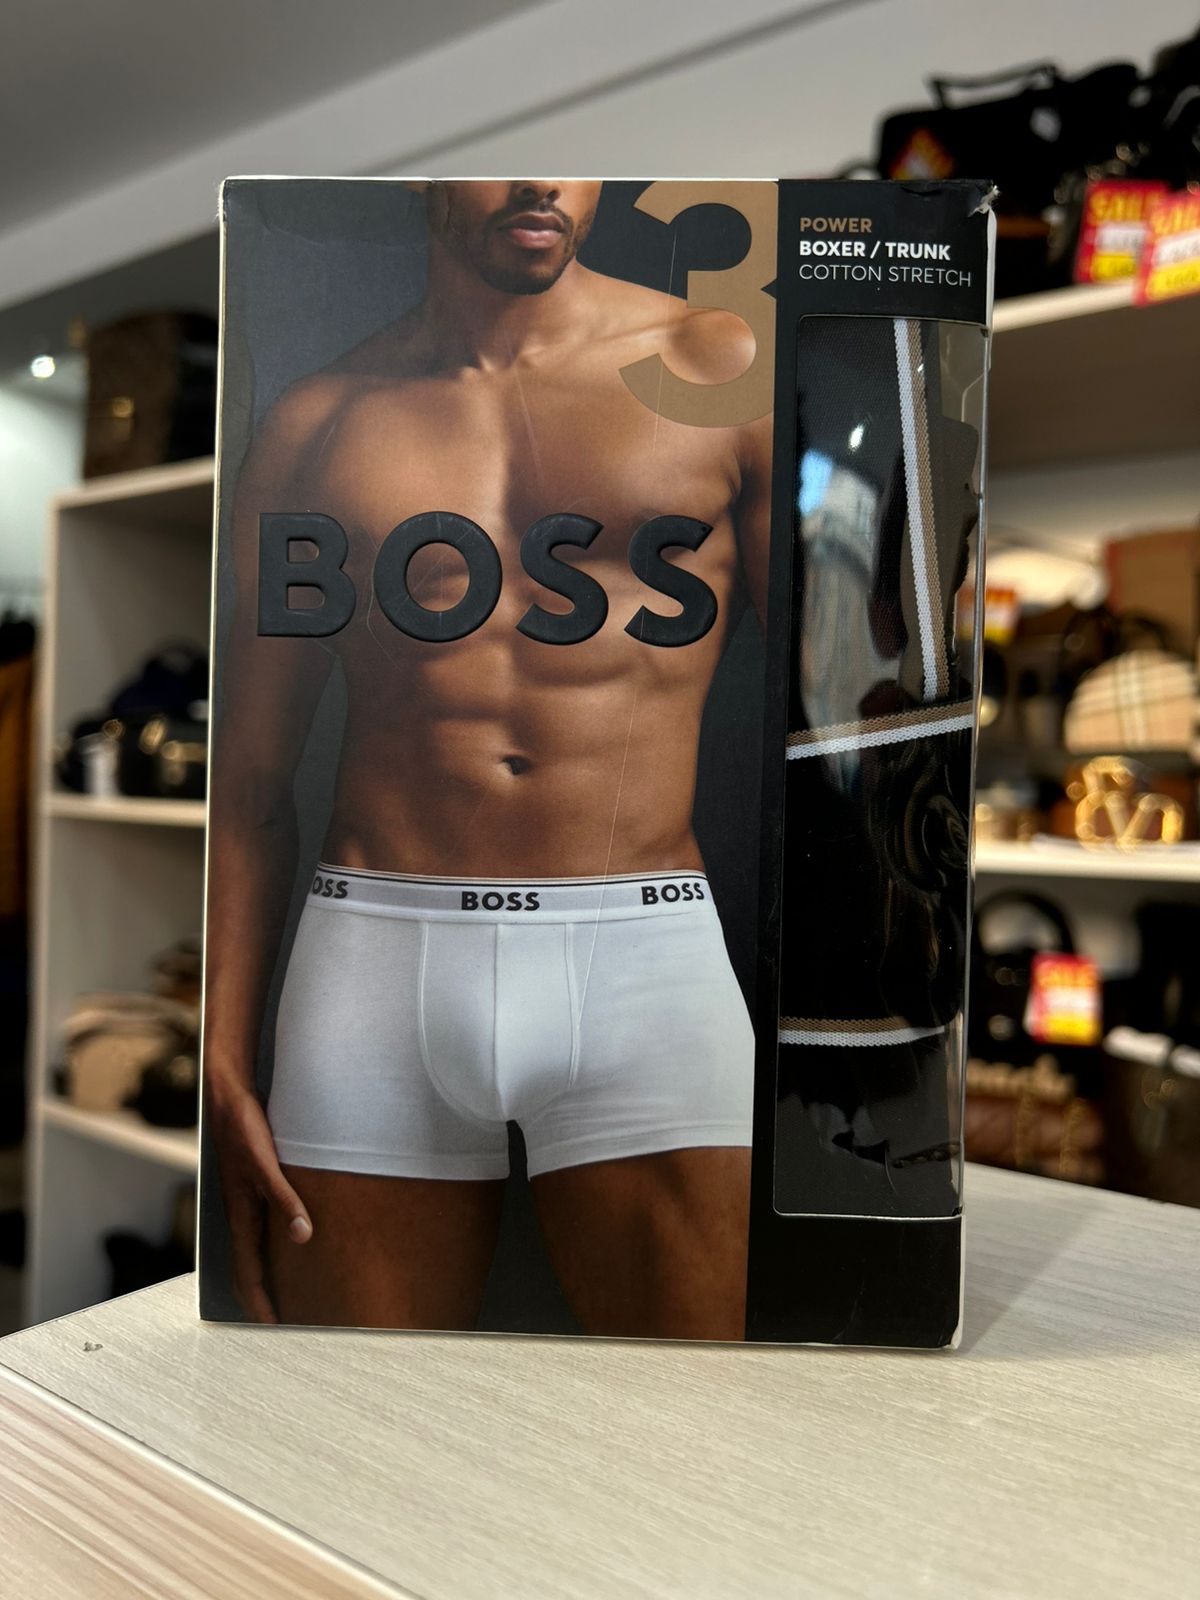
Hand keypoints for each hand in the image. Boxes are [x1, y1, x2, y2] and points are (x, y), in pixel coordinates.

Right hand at [205, 1071, 311, 1323]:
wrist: (229, 1095)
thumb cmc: (244, 1128)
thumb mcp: (266, 1164)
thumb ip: (284, 1198)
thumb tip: (302, 1235)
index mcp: (240, 1214)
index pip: (248, 1274)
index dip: (259, 1304)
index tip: (273, 1330)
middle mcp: (239, 1213)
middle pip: (247, 1268)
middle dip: (261, 1298)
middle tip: (282, 1322)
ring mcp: (243, 1201)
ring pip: (252, 1250)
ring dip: (265, 1275)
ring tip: (285, 1294)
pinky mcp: (251, 1187)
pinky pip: (258, 1229)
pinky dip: (270, 1248)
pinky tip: (288, 1246)